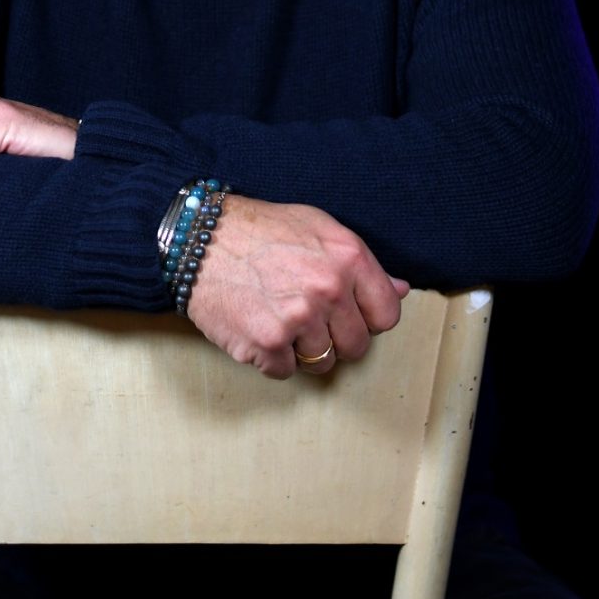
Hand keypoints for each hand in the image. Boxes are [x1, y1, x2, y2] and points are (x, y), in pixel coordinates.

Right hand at [186, 195, 408, 379]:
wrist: (198, 238)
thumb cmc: (259, 230)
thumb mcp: (317, 227)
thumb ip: (360, 261)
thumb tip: (400, 290)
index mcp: (347, 258)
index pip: (387, 314)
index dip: (368, 318)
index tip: (348, 313)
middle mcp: (328, 289)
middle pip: (357, 346)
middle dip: (335, 337)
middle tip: (306, 316)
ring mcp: (297, 319)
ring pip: (323, 363)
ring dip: (302, 349)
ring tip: (279, 318)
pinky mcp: (266, 344)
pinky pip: (285, 371)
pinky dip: (271, 357)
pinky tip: (257, 326)